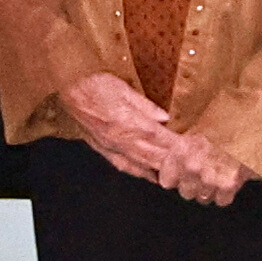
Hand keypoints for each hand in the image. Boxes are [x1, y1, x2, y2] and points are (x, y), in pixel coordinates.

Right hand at [62, 70, 187, 187]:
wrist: (69, 89)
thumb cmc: (95, 84)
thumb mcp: (124, 88)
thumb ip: (145, 106)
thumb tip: (164, 118)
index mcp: (131, 124)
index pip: (162, 140)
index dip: (178, 148)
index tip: (192, 150)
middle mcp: (123, 140)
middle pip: (155, 158)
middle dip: (173, 164)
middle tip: (188, 168)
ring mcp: (112, 147)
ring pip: (141, 166)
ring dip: (158, 172)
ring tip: (174, 176)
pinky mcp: (102, 148)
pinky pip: (123, 165)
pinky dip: (138, 172)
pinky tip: (147, 175)